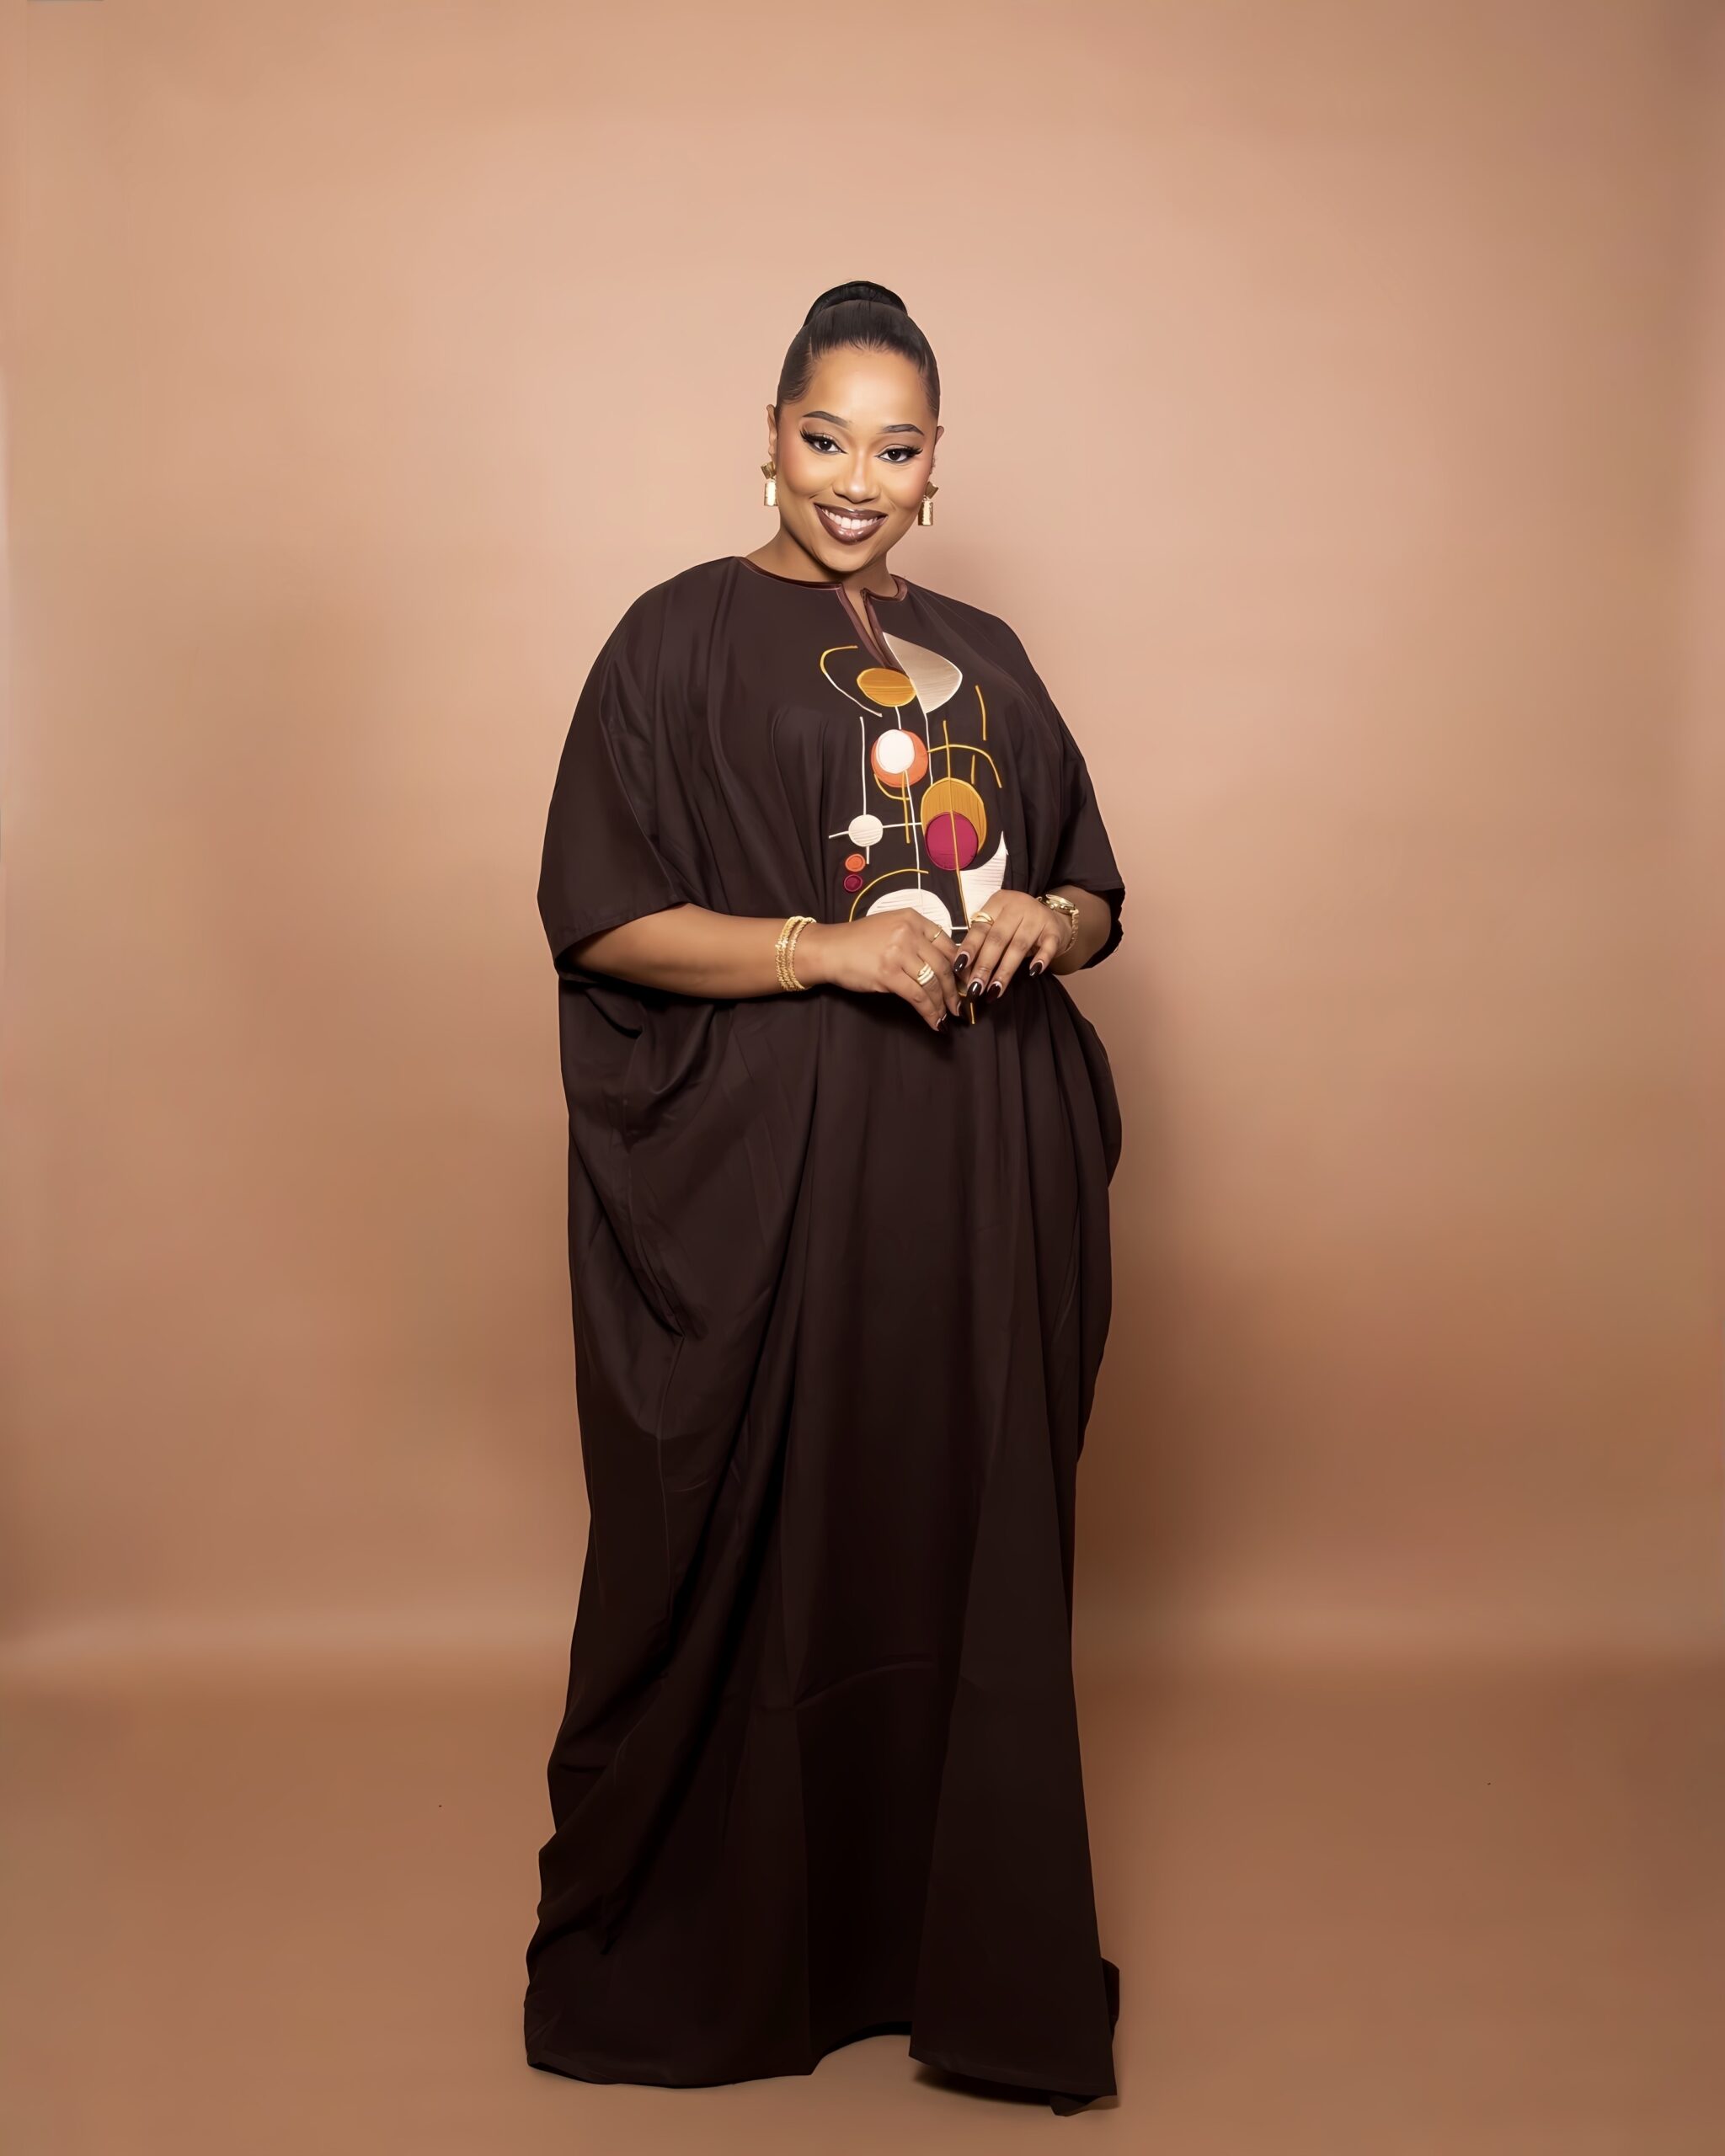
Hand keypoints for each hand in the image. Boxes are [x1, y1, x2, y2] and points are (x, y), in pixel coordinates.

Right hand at [794, 914, 963, 1030]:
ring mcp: (898, 952)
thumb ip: (916, 940)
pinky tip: (934, 1022)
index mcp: (912, 918)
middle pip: (944, 965)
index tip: (964, 983)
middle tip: (959, 1006)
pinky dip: (929, 1012)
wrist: (829, 950)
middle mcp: (909, 932)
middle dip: (955, 990)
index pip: (947, 944)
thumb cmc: (858, 942)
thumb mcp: (891, 928)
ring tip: (947, 1016)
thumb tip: (943, 965)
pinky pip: (918, 996)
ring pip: (933, 982)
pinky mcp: (888, 973)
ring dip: (943, 1004)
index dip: (960, 968)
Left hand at [952, 890, 1073, 1003]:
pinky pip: (1048, 946)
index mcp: (997, 903)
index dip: (969, 948)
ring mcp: (1037, 916)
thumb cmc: (1017, 925)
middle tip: (975, 988)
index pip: (980, 928)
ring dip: (1005, 970)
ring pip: (1019, 946)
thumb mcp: (998, 925)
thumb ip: (983, 942)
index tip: (959, 968)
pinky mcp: (1054, 929)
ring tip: (995, 990)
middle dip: (984, 966)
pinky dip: (1041, 959)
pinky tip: (1032, 973)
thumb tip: (964, 972)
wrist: (1051, 918)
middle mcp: (1017, 906)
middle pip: (997, 939)